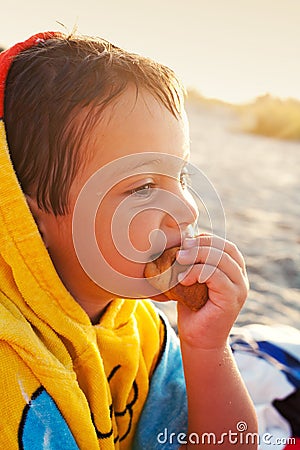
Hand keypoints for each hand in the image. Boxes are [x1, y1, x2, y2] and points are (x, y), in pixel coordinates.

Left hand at [176, 233, 248, 349]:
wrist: (198, 341)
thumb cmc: (193, 310)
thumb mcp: (194, 281)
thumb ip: (195, 263)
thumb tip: (181, 242)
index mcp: (235, 272)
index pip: (226, 245)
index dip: (206, 239)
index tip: (185, 243)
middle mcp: (241, 279)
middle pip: (225, 248)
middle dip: (201, 244)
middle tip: (180, 251)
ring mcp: (239, 289)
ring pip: (221, 259)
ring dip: (197, 256)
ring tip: (178, 261)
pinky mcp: (232, 299)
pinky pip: (216, 275)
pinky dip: (197, 272)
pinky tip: (183, 279)